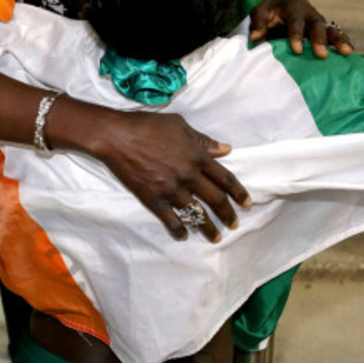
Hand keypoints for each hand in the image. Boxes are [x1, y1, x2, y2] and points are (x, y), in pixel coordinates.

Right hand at [95, 110, 251, 242]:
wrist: (117, 136)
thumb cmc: (148, 125)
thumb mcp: (179, 125)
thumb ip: (203, 140)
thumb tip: (225, 149)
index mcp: (196, 156)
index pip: (224, 178)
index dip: (238, 192)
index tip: (246, 203)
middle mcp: (188, 175)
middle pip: (215, 199)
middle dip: (227, 214)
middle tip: (234, 224)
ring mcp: (171, 189)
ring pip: (196, 214)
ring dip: (208, 228)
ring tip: (216, 237)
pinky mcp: (153, 199)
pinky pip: (170, 220)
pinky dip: (179, 230)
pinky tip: (184, 235)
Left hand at [249, 0, 353, 58]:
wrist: (287, 1)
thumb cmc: (272, 9)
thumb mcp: (261, 11)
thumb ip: (258, 22)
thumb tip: (255, 37)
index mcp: (294, 9)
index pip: (295, 22)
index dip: (296, 35)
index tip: (296, 50)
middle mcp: (310, 15)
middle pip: (317, 26)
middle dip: (319, 40)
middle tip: (321, 54)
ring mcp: (320, 24)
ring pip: (332, 30)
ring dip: (339, 40)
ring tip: (347, 52)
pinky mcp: (325, 32)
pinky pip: (336, 37)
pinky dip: (343, 44)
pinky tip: (349, 56)